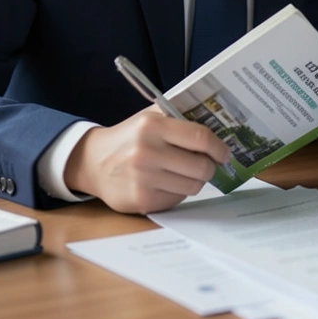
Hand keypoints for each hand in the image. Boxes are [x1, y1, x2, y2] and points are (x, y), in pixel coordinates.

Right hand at [64, 106, 231, 213]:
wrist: (93, 162)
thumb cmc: (129, 138)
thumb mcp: (149, 118)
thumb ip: (179, 118)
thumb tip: (219, 128)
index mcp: (152, 126)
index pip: (200, 138)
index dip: (219, 147)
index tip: (224, 153)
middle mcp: (147, 152)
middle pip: (201, 166)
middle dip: (210, 167)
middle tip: (208, 164)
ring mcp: (144, 179)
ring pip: (192, 186)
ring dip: (195, 180)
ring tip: (184, 173)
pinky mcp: (142, 201)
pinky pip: (177, 199)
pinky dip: (177, 192)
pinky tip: (166, 183)